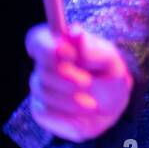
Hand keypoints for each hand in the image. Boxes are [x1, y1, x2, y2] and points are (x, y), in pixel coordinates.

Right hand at [25, 22, 132, 142]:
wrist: (111, 107)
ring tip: (92, 105)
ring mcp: (39, 85)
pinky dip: (66, 114)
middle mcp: (44, 63)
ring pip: (43, 92)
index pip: (37, 39)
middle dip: (67, 78)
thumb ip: (91, 49)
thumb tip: (75, 32)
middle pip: (42, 69)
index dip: (48, 48)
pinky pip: (45, 111)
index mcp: (58, 43)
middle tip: (88, 83)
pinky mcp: (39, 108)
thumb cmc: (110, 76)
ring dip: (70, 100)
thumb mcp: (109, 60)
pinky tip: (81, 114)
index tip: (71, 54)